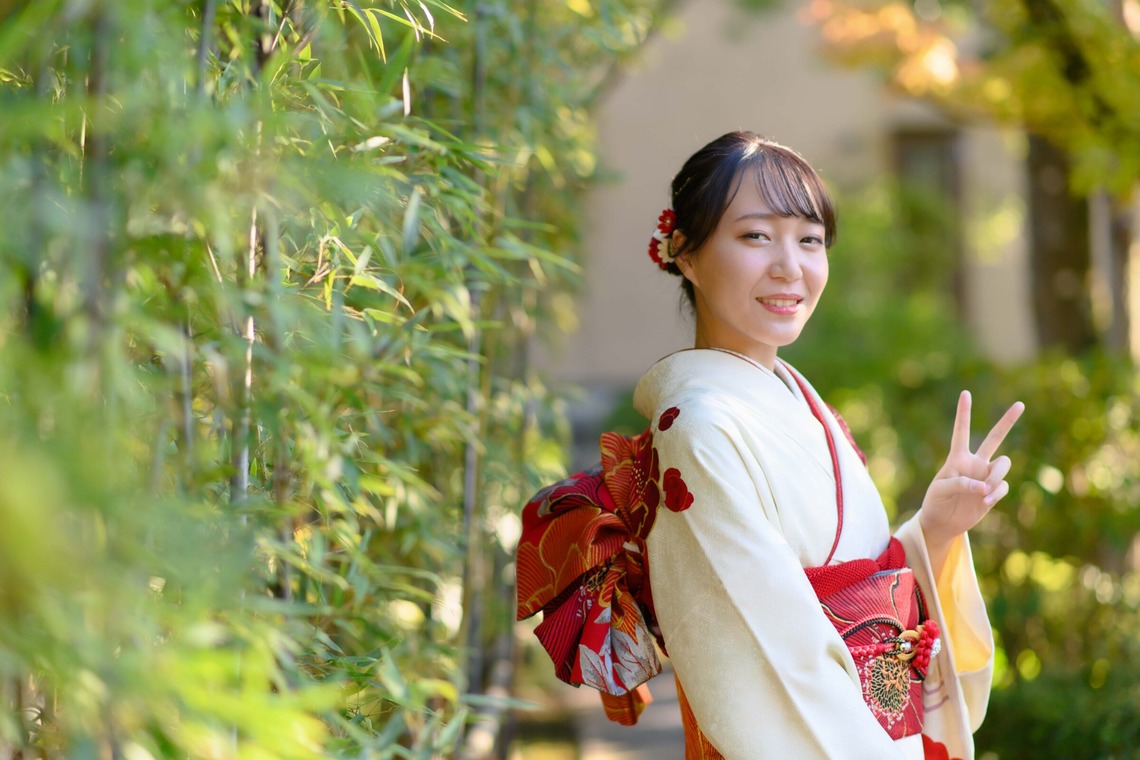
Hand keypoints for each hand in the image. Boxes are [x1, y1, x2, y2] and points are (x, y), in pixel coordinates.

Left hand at [920, 391, 1024, 553]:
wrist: (943, 522)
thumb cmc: (936, 501)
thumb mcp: (940, 490)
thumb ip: (959, 483)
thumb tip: (983, 486)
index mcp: (957, 457)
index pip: (961, 431)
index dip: (964, 413)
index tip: (966, 393)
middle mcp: (975, 463)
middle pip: (995, 438)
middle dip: (1007, 421)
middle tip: (1020, 404)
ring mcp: (986, 476)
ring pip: (1004, 464)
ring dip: (997, 476)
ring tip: (983, 492)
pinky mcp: (993, 491)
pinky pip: (1002, 486)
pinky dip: (996, 492)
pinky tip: (984, 500)